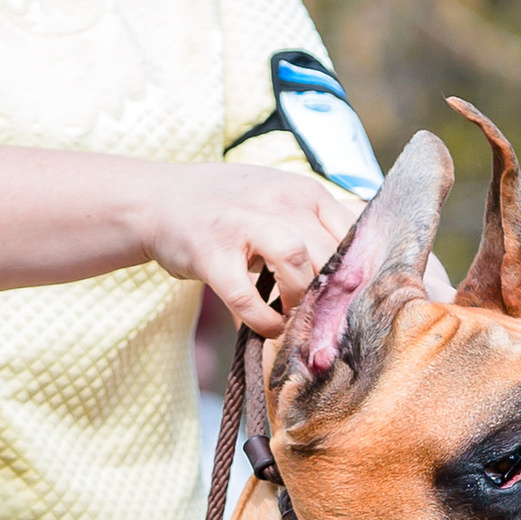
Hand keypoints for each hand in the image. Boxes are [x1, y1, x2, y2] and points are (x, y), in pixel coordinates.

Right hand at [127, 161, 361, 332]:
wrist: (156, 199)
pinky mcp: (210, 253)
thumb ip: (316, 224)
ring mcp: (241, 225)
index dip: (364, 271)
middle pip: (328, 250)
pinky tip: (268, 327)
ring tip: (296, 318)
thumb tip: (362, 268)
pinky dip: (263, 320)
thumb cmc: (227, 207)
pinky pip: (246, 296)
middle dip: (334, 295)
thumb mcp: (277, 198)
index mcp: (302, 192)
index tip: (363, 300)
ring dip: (301, 300)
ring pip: (294, 262)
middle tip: (330, 321)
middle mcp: (276, 201)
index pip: (354, 230)